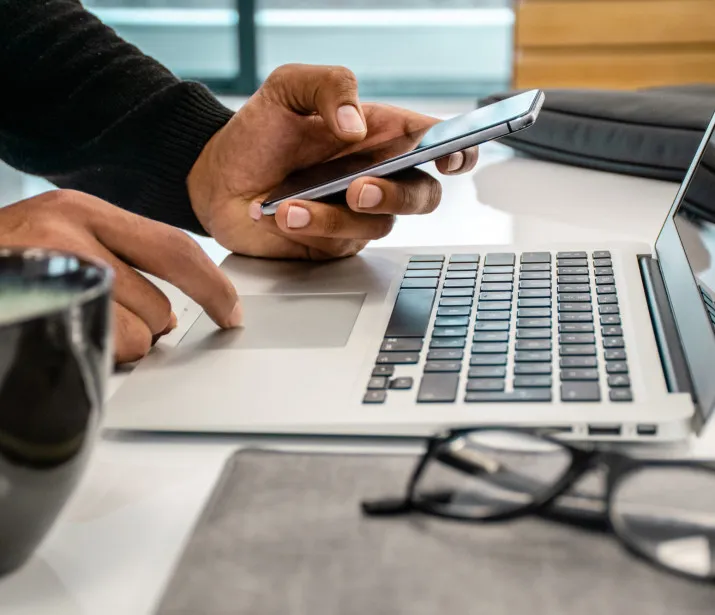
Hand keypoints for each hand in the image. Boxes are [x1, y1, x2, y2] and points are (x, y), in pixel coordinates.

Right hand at [0, 190, 240, 362]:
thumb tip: (171, 316)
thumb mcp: (57, 240)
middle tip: (107, 323)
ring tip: (70, 326)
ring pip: (133, 335)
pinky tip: (59, 338)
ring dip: (116, 346)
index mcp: (83, 209)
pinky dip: (90, 357)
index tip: (232, 312)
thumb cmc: (5, 262)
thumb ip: (116, 263)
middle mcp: (68, 228)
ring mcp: (47, 266)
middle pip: (159, 304)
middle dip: (148, 330)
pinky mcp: (33, 299)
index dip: (213, 285)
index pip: (174, 248)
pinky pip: (97, 349)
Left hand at [188, 64, 478, 259]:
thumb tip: (359, 124)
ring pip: (380, 225)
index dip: (457, 151)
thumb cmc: (257, 132)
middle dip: (397, 195)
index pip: (434, 143)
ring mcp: (357, 214)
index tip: (450, 156)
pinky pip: (341, 243)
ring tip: (291, 203)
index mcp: (379, 135)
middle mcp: (377, 176)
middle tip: (359, 188)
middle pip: (424, 195)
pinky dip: (312, 229)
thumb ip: (330, 86)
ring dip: (336, 216)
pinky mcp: (334, 243)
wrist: (215, 178)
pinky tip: (281, 214)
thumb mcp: (287, 88)